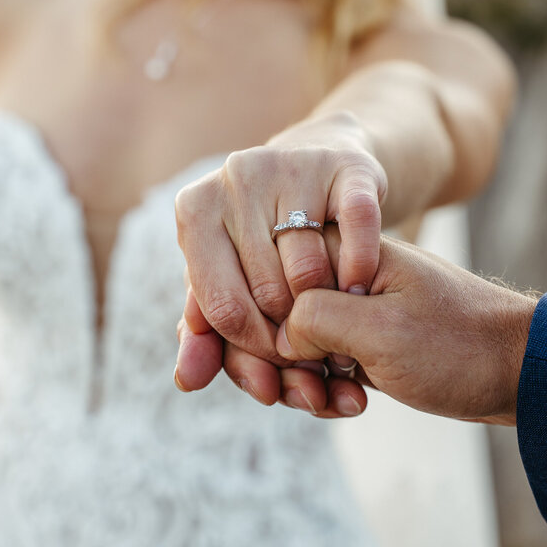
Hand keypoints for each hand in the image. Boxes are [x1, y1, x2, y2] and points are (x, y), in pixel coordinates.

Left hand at [174, 113, 386, 409]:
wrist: (321, 170)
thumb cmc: (263, 238)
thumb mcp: (229, 278)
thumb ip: (206, 333)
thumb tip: (187, 381)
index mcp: (196, 209)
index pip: (222, 308)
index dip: (254, 349)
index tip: (278, 364)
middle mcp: (237, 178)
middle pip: (266, 294)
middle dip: (293, 338)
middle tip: (314, 355)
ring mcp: (291, 165)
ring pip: (308, 269)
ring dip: (330, 312)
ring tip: (337, 329)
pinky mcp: (346, 166)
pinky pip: (356, 228)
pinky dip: (359, 268)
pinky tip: (359, 290)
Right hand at [275, 229, 535, 424]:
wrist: (520, 372)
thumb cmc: (458, 345)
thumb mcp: (382, 332)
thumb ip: (315, 317)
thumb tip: (277, 332)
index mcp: (343, 248)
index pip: (267, 280)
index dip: (263, 330)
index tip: (289, 367)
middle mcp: (340, 271)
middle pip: (272, 317)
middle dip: (283, 365)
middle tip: (314, 394)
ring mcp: (350, 306)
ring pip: (292, 347)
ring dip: (305, 383)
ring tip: (339, 403)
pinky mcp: (359, 337)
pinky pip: (318, 363)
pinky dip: (326, 389)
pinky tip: (352, 404)